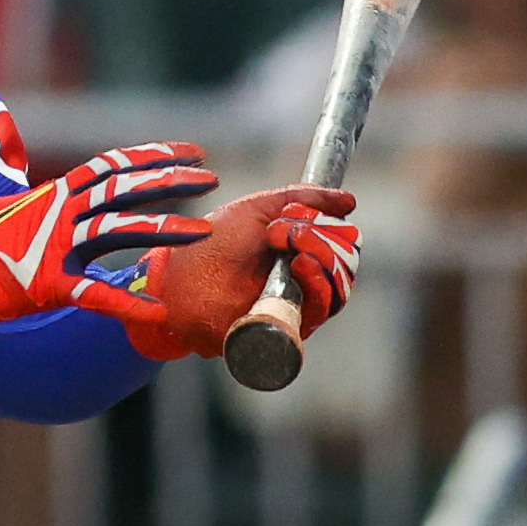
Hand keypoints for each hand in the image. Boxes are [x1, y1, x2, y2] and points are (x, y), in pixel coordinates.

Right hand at [0, 142, 216, 331]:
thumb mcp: (17, 221)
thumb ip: (51, 217)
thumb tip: (75, 216)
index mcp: (53, 198)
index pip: (111, 165)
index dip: (152, 155)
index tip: (189, 150)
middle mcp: (58, 214)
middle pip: (124, 187)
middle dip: (171, 180)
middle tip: (211, 174)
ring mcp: (51, 247)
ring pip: (118, 229)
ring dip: (164, 228)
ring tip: (202, 230)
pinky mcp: (42, 284)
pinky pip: (91, 294)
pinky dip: (125, 303)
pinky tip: (155, 312)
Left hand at [122, 184, 360, 361]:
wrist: (177, 282)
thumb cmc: (209, 245)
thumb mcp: (256, 210)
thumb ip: (302, 199)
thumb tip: (349, 200)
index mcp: (298, 250)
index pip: (342, 240)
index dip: (328, 224)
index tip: (295, 213)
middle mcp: (302, 278)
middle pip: (346, 259)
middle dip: (323, 237)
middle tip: (287, 229)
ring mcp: (296, 303)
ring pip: (339, 283)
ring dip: (323, 255)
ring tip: (292, 243)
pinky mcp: (287, 326)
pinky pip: (320, 308)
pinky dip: (318, 283)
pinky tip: (301, 264)